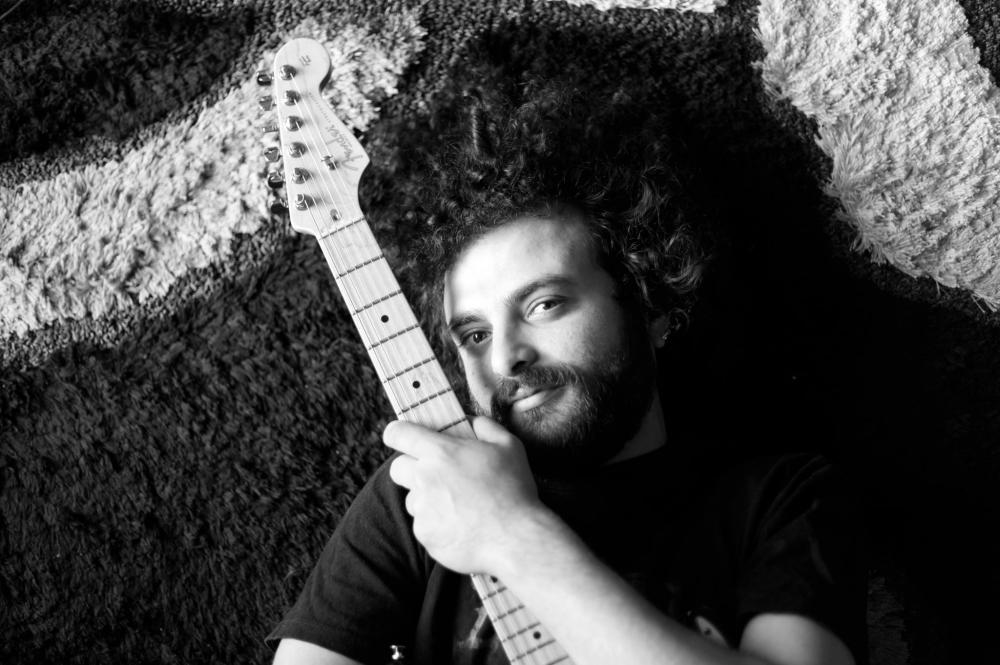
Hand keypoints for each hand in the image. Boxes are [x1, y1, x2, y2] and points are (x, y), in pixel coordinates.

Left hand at [383, 416, 543, 574]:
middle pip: (397, 468)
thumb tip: (472, 421)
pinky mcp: (424, 534)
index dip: (397, 433)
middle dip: (411, 469)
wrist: (515, 538)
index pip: (398, 434)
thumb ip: (486, 427)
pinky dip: (437, 526)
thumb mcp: (509, 446)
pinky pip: (423, 525)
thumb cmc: (514, 489)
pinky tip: (462, 527)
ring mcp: (422, 509)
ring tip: (459, 507)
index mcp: (441, 452)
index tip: (403, 437)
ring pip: (412, 499)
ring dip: (427, 500)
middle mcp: (424, 478)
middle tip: (437, 476)